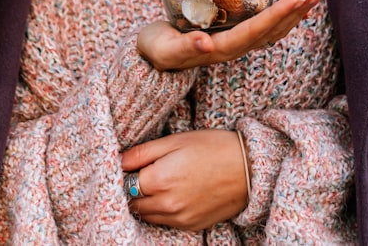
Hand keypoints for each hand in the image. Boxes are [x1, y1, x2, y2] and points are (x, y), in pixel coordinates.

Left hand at [121, 129, 247, 229]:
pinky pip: (165, 222)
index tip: (130, 165)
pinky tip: (173, 194)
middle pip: (132, 203)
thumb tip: (117, 160)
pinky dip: (162, 211)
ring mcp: (179, 218)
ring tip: (160, 183)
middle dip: (132, 189)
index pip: (123, 182)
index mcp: (159, 180)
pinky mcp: (191, 226)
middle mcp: (166, 204)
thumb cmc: (213, 147)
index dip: (124, 172)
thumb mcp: (176, 141)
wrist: (250, 169)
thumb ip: (142, 153)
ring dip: (145, 202)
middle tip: (143, 173)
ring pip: (146, 215)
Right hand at [137, 0, 322, 70]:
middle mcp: (233, 48)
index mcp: (220, 49)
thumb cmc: (155, 49)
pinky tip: (295, 3)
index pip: (255, 31)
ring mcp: (236, 43)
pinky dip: (283, 13)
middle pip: (271, 31)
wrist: (151, 55)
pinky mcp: (235, 35)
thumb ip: (183, 48)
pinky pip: (265, 25)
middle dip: (295, 11)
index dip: (278, 15)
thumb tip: (205, 43)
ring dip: (295, 13)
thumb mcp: (163, 49)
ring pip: (273, 29)